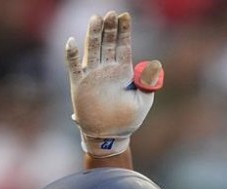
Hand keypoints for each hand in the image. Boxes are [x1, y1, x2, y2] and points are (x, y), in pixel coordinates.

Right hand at [65, 11, 162, 157]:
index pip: (123, 46)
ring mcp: (92, 75)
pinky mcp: (79, 84)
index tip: (125, 16)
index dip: (124, 31)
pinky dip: (72, 54)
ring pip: (92, 49)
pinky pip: (73, 66)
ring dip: (93, 34)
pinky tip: (72, 41)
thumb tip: (155, 66)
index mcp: (123, 72)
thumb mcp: (142, 102)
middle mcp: (107, 70)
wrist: (109, 137)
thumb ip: (148, 84)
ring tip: (96, 19)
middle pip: (107, 43)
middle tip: (111, 13)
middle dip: (110, 28)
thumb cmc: (127, 121)